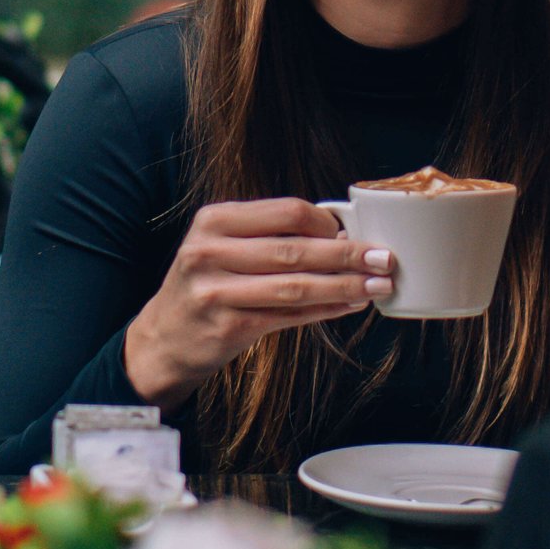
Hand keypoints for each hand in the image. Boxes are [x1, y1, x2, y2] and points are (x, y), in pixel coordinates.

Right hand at [123, 198, 393, 409]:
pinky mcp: (227, 326)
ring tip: (376, 286)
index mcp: (214, 220)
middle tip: (384, 259)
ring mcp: (215, 291)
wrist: (165, 337)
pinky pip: (288, 316)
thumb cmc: (207, 285)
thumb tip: (341, 236)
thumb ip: (270, 236)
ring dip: (344, 286)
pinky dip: (324, 310)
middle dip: (347, 255)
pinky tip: (349, 306)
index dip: (327, 223)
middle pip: (295, 250)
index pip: (286, 211)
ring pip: (295, 286)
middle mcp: (210, 252)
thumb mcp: (223, 246)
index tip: (354, 233)